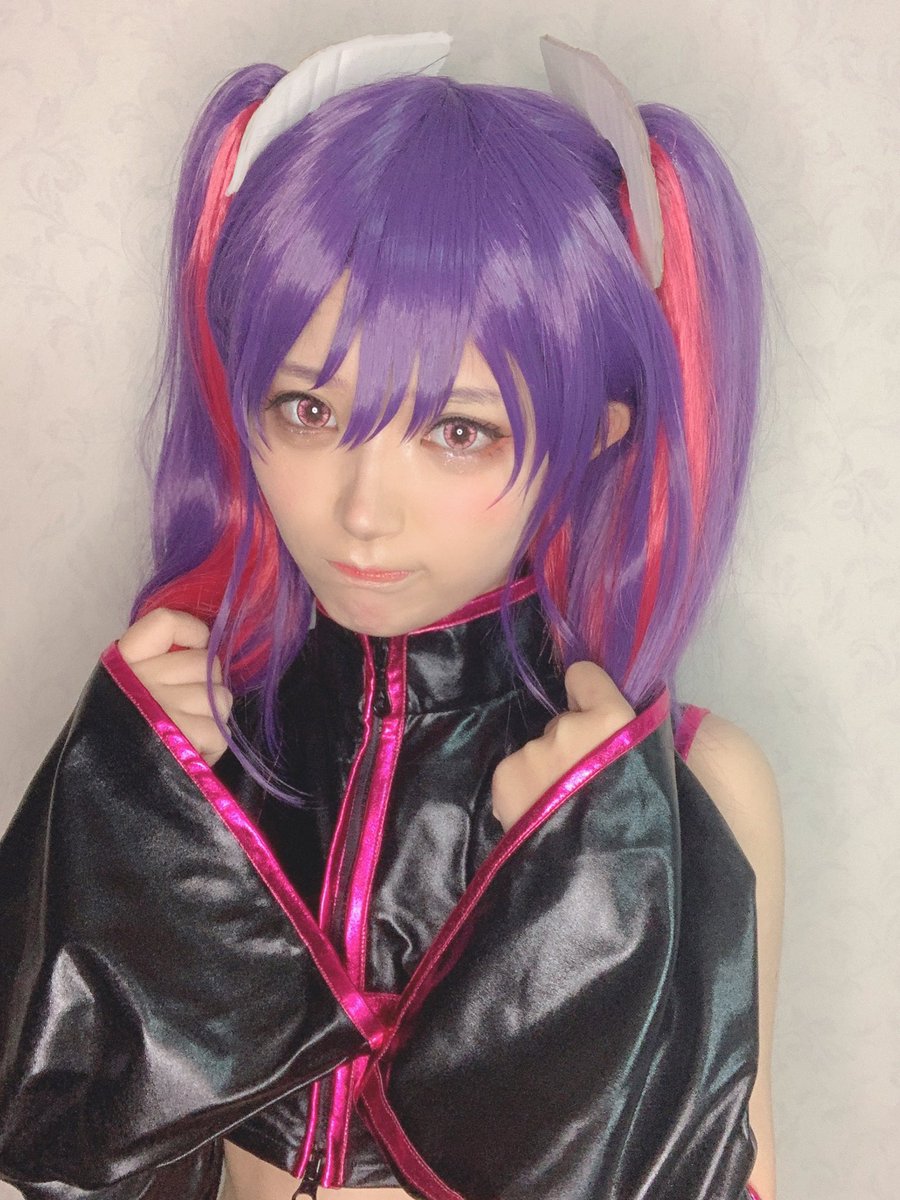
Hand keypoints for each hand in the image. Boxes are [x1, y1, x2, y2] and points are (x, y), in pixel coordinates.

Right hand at [117, 609, 232, 766]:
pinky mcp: (183, 737)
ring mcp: (163, 707)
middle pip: (207, 663)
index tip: (196, 646)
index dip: (191, 632)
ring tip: (186, 737)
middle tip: (188, 711)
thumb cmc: (116, 737)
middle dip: (207, 687)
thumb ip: (156, 665)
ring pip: (220, 698)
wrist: (93, 790)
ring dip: (211, 720)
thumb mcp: (123, 691)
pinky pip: (219, 731)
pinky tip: (190, 756)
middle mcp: (141, 679)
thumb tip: (205, 650)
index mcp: (123, 662)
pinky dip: (211, 748)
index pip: (166, 622)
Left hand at [491, 661, 635, 832]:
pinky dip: (525, 790)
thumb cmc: (634, 826)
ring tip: (563, 811)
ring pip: (538, 751)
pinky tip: (541, 817)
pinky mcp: (507, 775)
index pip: (584, 676)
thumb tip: (600, 723)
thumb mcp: (645, 773)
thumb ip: (622, 741)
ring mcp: (534, 751)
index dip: (586, 693)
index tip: (588, 710)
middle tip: (584, 788)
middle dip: (569, 746)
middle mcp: (569, 727)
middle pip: (561, 723)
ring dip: (546, 772)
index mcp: (615, 722)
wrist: (594, 881)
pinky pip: (517, 770)